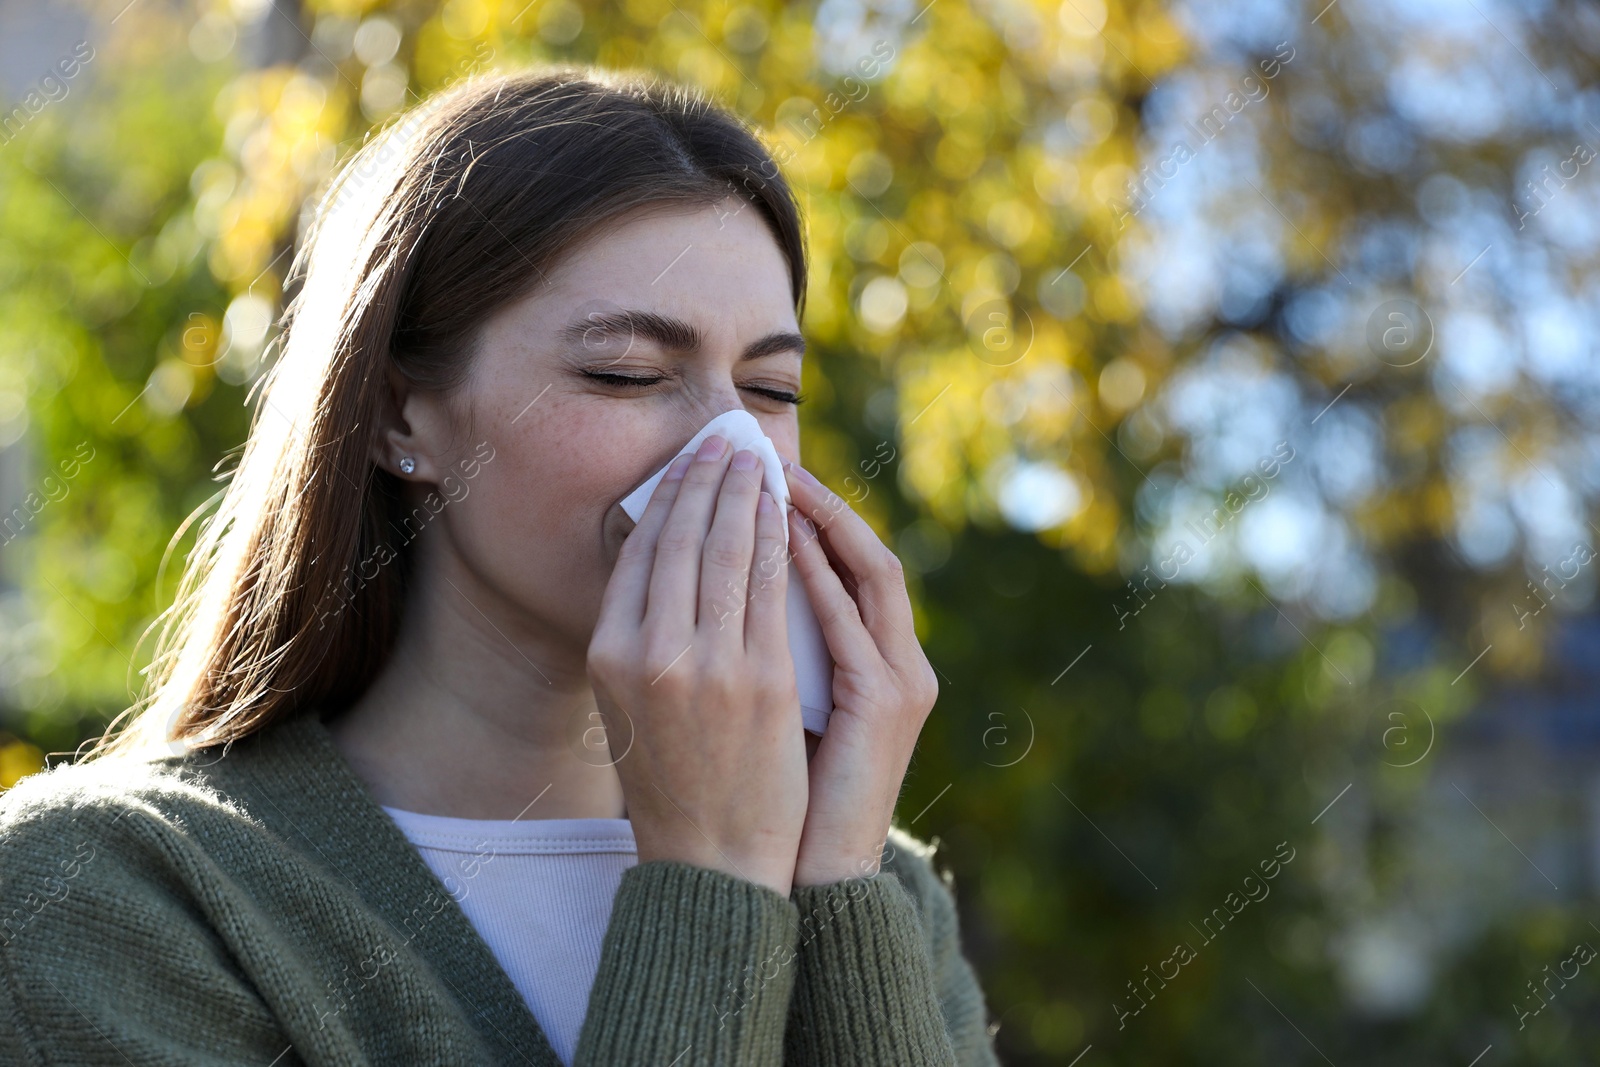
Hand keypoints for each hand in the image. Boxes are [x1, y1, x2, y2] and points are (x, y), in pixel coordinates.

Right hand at [587, 435, 807, 897]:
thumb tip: (658, 562)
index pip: (638, 552)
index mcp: (608, 654)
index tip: (687, 463)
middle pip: (680, 539)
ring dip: (744, 495)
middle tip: (724, 440)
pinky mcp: (760, 680)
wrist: (711, 859)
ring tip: (757, 459)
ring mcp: (704, 664)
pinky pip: (771, 588)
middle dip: (705, 479)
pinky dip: (777, 539)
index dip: (667, 498)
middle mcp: (647, 652)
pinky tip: (787, 511)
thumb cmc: (673, 780)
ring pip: (726, 552)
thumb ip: (638, 638)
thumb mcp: (629, 704)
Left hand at [782, 459, 938, 885]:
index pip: (844, 561)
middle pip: (863, 551)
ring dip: (819, 517)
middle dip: (810, 496)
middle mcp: (901, 660)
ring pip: (867, 570)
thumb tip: (713, 585)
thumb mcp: (776, 707)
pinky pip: (852, 618)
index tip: (745, 470)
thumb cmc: (780, 796)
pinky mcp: (889, 700)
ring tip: (772, 473)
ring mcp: (902, 677)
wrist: (806, 875)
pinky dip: (818, 572)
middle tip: (756, 450)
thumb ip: (766, 648)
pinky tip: (779, 535)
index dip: (801, 511)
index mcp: (878, 660)